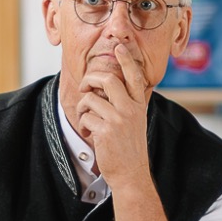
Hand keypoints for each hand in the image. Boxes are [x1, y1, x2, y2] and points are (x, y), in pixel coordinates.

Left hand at [75, 41, 151, 188]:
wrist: (131, 173)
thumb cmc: (130, 147)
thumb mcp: (135, 121)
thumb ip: (126, 103)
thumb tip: (105, 87)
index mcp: (139, 105)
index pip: (134, 76)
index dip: (126, 60)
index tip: (119, 47)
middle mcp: (130, 109)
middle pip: (107, 80)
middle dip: (89, 80)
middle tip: (85, 88)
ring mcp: (118, 119)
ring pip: (90, 99)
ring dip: (83, 108)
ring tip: (86, 120)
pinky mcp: (105, 130)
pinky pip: (85, 117)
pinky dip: (82, 124)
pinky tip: (87, 133)